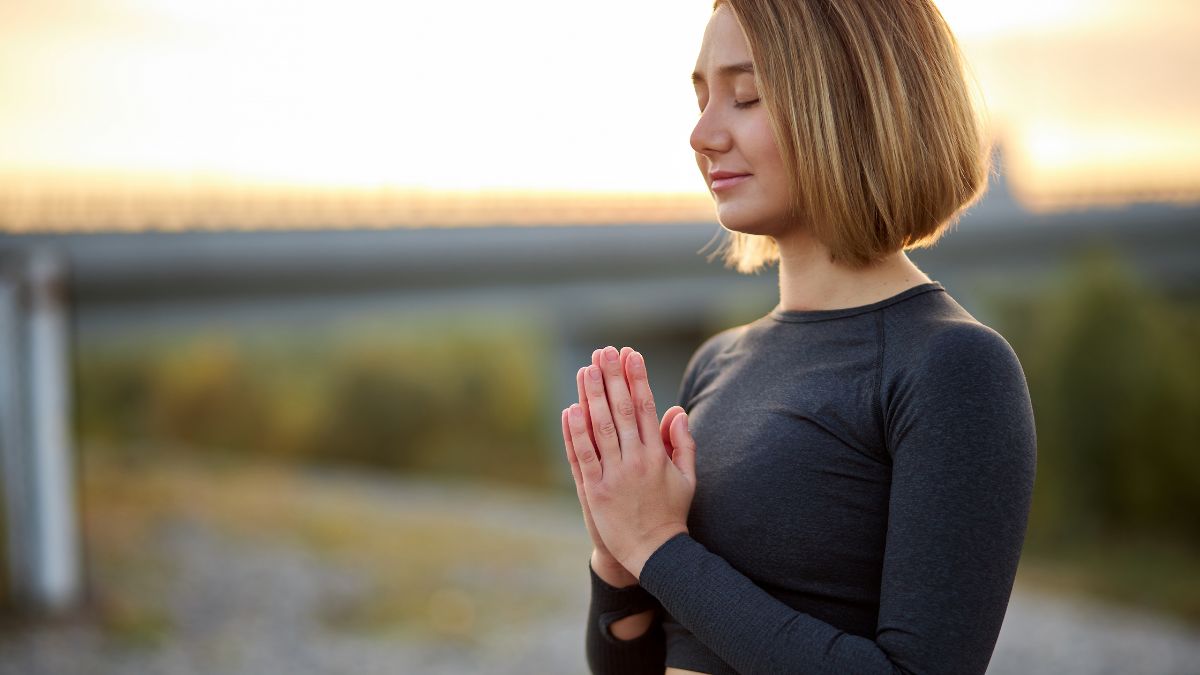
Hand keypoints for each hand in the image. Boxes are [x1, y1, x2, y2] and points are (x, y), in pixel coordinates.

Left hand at [565, 345, 696, 578]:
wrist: (653, 554)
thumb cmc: (671, 514)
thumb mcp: (687, 479)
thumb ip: (684, 443)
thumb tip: (677, 411)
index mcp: (658, 455)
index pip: (645, 408)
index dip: (637, 379)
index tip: (631, 355)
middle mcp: (635, 461)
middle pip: (620, 411)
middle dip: (613, 378)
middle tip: (605, 352)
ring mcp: (613, 476)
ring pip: (600, 428)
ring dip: (592, 396)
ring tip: (587, 370)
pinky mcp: (594, 491)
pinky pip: (582, 456)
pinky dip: (575, 433)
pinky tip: (570, 409)